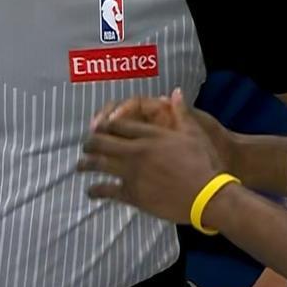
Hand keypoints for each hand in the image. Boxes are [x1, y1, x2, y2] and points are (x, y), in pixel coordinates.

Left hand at [79, 91, 227, 225]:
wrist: (206, 195)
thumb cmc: (203, 163)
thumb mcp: (194, 134)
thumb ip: (181, 112)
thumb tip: (175, 92)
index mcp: (150, 135)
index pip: (118, 125)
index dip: (105, 124)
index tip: (99, 127)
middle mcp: (136, 151)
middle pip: (102, 142)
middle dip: (90, 142)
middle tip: (86, 145)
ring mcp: (131, 173)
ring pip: (99, 164)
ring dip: (86, 164)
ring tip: (80, 165)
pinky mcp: (132, 194)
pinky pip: (106, 190)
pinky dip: (96, 190)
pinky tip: (91, 191)